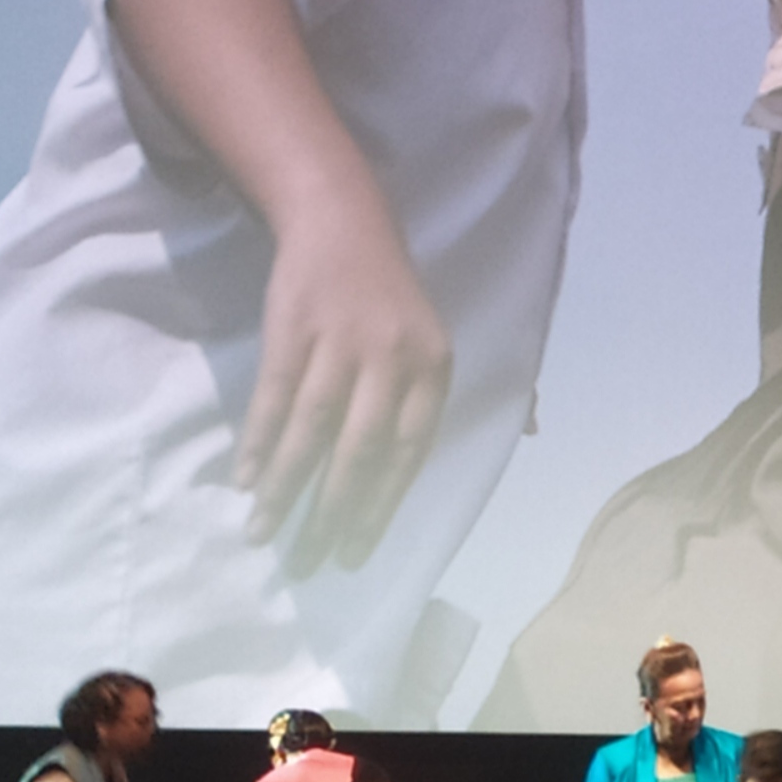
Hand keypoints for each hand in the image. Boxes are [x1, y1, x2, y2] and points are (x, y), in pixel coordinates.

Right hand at [237, 208, 453, 567]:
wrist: (343, 220)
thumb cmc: (391, 295)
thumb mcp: (435, 339)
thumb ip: (461, 393)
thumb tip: (535, 428)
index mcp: (433, 365)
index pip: (410, 449)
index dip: (381, 504)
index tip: (356, 552)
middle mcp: (391, 357)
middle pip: (360, 449)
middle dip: (332, 513)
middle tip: (307, 561)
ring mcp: (340, 341)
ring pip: (312, 429)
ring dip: (285, 486)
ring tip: (261, 533)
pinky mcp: (293, 328)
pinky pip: (275, 396)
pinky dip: (259, 440)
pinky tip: (245, 479)